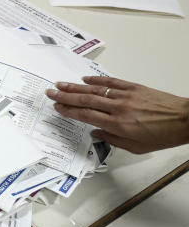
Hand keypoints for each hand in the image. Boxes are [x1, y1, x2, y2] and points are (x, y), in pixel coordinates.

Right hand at [46, 76, 188, 153]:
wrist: (185, 120)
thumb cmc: (163, 135)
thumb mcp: (136, 147)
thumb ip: (112, 140)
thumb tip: (95, 133)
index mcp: (118, 125)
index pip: (86, 116)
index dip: (69, 111)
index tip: (57, 107)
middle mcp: (119, 109)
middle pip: (86, 100)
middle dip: (65, 96)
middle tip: (50, 93)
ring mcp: (126, 96)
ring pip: (95, 90)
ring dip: (75, 87)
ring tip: (60, 84)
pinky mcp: (134, 88)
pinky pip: (111, 82)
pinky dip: (97, 81)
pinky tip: (85, 80)